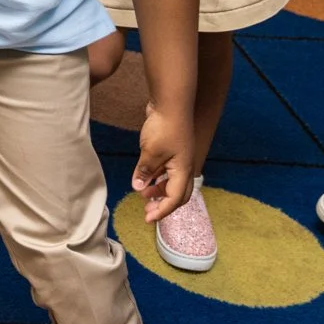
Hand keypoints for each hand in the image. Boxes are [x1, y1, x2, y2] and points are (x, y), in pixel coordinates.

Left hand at [133, 102, 194, 223]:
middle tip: (148, 212)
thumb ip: (145, 172)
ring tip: (143, 195)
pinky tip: (146, 179)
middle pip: (178, 194)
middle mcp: (185, 167)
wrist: (171, 103)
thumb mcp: (150, 153)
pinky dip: (158, 178)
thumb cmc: (165, 127)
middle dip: (163, 205)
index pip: (175, 199)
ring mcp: (180, 159)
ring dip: (159, 191)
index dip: (162, 211)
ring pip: (172, 182)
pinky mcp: (172, 151)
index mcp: (183, 171)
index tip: (148, 219)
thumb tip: (138, 188)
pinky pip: (167, 171)